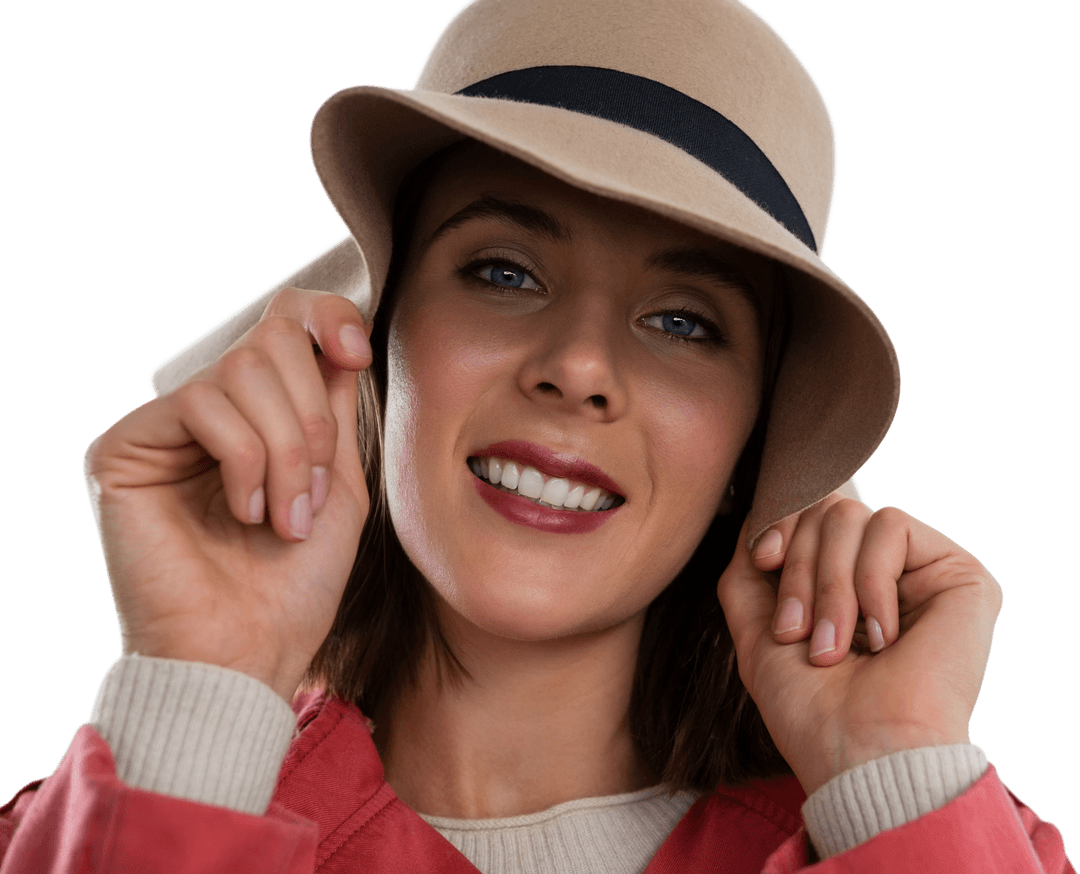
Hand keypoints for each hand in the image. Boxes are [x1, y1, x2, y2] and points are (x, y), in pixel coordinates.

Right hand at [83, 288, 372, 702]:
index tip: (356, 352)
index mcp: (258, 417)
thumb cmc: (295, 585)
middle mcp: (208, 414)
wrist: (249, 654)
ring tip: (285, 519)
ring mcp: (164, 429)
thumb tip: (336, 337)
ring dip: (287, 450)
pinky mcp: (125, 447)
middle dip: (312, 420)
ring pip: (242, 371)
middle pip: (269, 342)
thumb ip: (333, 410)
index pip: (282, 324)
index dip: (324, 318)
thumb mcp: (338, 485)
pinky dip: (245, 460)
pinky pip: (203, 405)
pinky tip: (244, 513)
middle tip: (314, 497)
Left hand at [716, 501, 1002, 795]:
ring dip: (830, 584)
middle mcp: (889, 574)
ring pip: (853, 516)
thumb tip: (754, 518)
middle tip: (799, 632)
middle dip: (798, 570)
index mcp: (847, 587)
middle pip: (825, 511)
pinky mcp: (961, 574)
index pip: (808, 515)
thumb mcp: (758, 634)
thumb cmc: (809, 710)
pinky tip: (883, 638)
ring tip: (834, 646)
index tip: (761, 558)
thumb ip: (748, 576)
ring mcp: (924, 573)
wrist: (859, 754)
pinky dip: (870, 581)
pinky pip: (892, 527)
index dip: (779, 526)